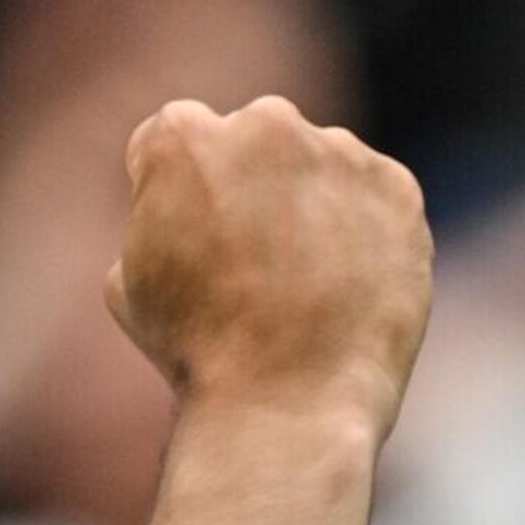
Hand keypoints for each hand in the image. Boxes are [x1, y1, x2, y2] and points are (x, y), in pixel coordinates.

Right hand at [106, 96, 430, 437]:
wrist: (288, 402)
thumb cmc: (197, 350)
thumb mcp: (128, 279)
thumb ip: (155, 217)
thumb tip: (182, 210)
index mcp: (183, 135)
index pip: (175, 139)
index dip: (175, 193)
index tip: (190, 239)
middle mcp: (263, 123)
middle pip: (252, 140)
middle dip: (249, 183)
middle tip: (252, 258)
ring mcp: (338, 151)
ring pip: (317, 163)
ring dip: (309, 202)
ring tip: (304, 284)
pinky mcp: (395, 187)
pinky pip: (373, 195)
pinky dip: (363, 228)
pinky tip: (345, 285)